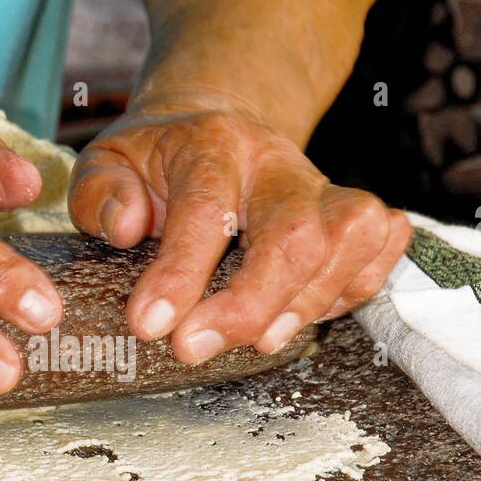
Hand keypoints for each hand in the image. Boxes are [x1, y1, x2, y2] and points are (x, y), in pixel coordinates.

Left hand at [69, 104, 411, 362]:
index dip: (180, 274)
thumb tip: (125, 226)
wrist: (220, 132)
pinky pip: (380, 251)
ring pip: (349, 240)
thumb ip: (100, 191)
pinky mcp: (360, 213)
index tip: (150, 326)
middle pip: (294, 233)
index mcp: (215, 144)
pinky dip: (349, 292)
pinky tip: (301, 313)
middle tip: (196, 347)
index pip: (206, 208)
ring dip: (306, 303)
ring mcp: (326, 188)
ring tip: (257, 340)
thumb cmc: (160, 161)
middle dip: (250, 303)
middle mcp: (280, 163)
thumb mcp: (109, 159)